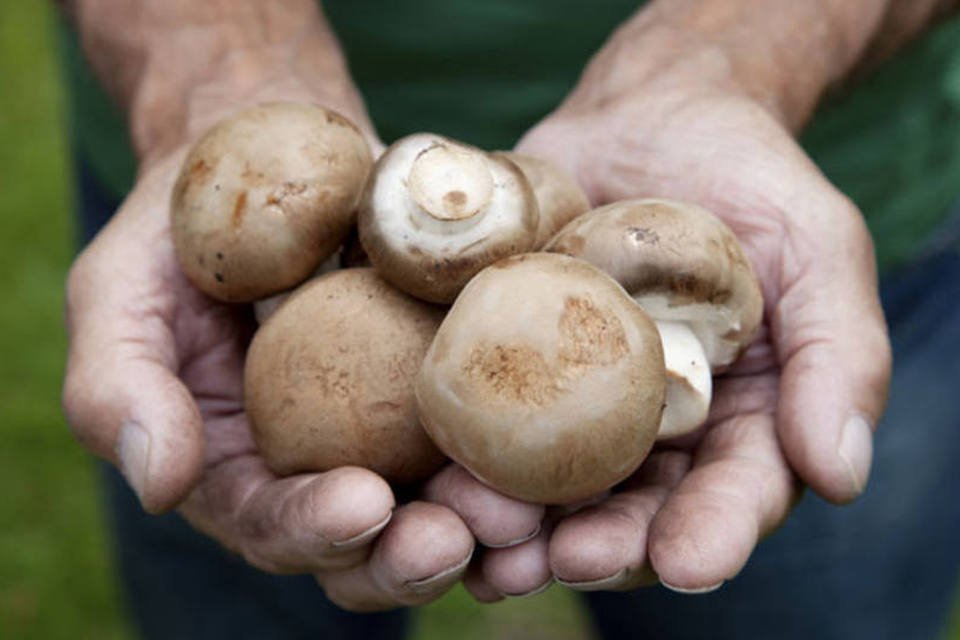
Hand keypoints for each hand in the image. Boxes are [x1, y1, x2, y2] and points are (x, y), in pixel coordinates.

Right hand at [61, 150, 545, 609]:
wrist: (267, 150)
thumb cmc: (180, 229)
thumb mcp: (118, 294)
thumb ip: (118, 389)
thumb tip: (161, 484)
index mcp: (238, 470)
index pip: (271, 524)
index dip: (312, 530)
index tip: (362, 504)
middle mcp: (321, 466)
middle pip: (370, 544)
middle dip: (412, 555)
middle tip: (460, 535)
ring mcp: (392, 429)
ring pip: (443, 506)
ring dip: (485, 526)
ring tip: (522, 513)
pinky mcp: (449, 383)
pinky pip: (492, 432)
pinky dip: (525, 457)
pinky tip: (558, 462)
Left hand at [466, 42, 890, 595]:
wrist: (651, 116)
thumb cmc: (750, 179)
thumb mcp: (818, 249)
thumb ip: (838, 355)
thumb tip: (838, 476)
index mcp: (739, 421)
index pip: (734, 494)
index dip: (712, 535)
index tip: (685, 565)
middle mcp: (655, 430)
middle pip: (632, 510)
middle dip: (602, 547)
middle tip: (566, 562)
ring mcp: (578, 400)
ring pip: (550, 483)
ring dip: (519, 523)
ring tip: (491, 540)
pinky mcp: (514, 363)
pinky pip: (487, 415)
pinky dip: (464, 454)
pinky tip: (439, 481)